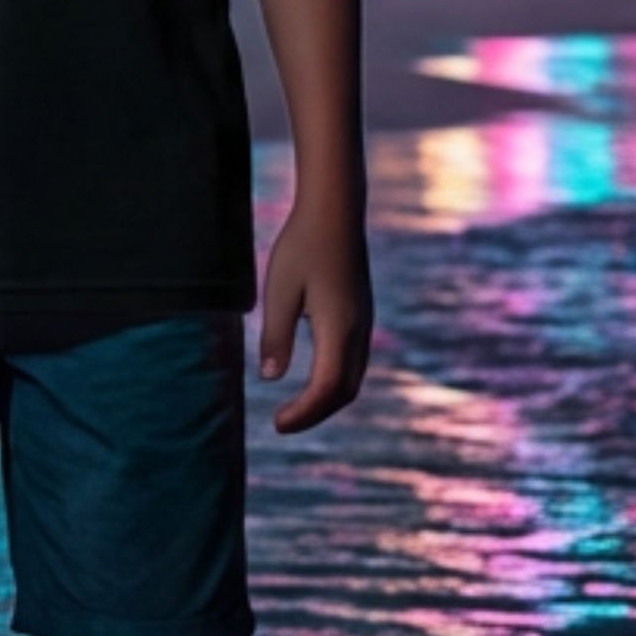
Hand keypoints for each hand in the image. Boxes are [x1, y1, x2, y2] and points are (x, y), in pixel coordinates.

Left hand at [258, 193, 370, 432]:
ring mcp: (364, 322)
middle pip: (344, 391)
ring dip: (327, 400)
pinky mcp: (361, 314)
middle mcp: (358, 330)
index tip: (276, 425)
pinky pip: (354, 362)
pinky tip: (313, 381)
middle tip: (283, 424)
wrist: (335, 211)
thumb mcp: (278, 291)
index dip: (303, 413)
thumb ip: (275, 336)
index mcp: (339, 328)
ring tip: (296, 409)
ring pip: (353, 378)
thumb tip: (271, 378)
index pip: (325, 388)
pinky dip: (335, 382)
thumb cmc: (302, 246)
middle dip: (315, 414)